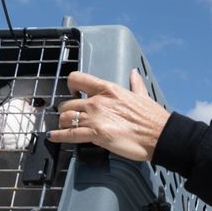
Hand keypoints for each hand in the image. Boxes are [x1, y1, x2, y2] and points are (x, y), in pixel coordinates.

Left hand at [48, 69, 170, 161]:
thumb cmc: (153, 118)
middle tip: (69, 116)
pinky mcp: (96, 134)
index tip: (71, 91)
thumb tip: (134, 73)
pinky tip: (52, 136)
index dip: (71, 85)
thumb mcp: (143, 95)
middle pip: (68, 102)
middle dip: (66, 111)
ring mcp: (95, 117)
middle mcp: (98, 101)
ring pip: (66, 117)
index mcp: (109, 89)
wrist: (159, 135)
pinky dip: (58, 136)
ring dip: (62, 123)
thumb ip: (135, 84)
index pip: (78, 79)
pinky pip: (69, 134)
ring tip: (61, 128)